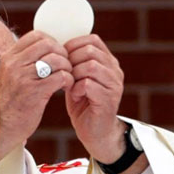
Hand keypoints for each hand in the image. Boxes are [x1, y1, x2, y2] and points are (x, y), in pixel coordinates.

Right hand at [0, 31, 72, 160]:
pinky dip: (68, 80)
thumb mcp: (13, 75)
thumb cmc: (13, 101)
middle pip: (48, 44)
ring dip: (67, 67)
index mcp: (9, 57)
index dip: (53, 42)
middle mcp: (14, 65)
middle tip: (66, 66)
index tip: (57, 54)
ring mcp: (23, 78)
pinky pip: (60, 76)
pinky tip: (66, 87)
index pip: (36, 36)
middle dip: (62, 53)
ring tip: (67, 77)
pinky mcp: (35, 92)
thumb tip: (48, 44)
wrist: (3, 126)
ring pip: (56, 59)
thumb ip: (25, 60)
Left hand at [63, 34, 125, 164]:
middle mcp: (115, 71)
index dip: (73, 46)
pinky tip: (74, 96)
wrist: (95, 133)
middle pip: (90, 51)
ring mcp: (114, 85)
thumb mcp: (78, 79)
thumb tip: (58, 47)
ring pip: (90, 66)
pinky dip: (76, 89)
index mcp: (109, 62)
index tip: (63, 59)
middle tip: (65, 74)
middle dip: (72, 61)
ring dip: (74, 75)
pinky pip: (88, 84)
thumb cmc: (84, 105)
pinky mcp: (109, 100)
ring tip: (70, 86)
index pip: (93, 40)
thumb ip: (75, 63)